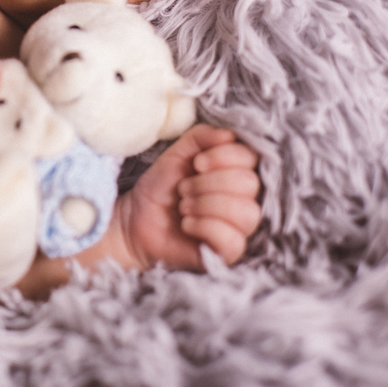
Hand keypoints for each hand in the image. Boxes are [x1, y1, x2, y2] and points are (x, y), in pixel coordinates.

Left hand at [114, 124, 261, 269]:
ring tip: (184, 207)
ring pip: (247, 213)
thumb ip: (202, 137)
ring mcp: (239, 228)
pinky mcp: (229, 252)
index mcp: (235, 172)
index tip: (197, 163)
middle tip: (183, 189)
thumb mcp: (178, 153)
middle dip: (208, 183)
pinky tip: (187, 225)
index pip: (250, 158)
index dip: (223, 157)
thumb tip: (229, 135)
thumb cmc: (162, 187)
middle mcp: (244, 199)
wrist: (137, 219)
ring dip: (206, 204)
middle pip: (249, 184)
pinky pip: (234, 240)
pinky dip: (205, 227)